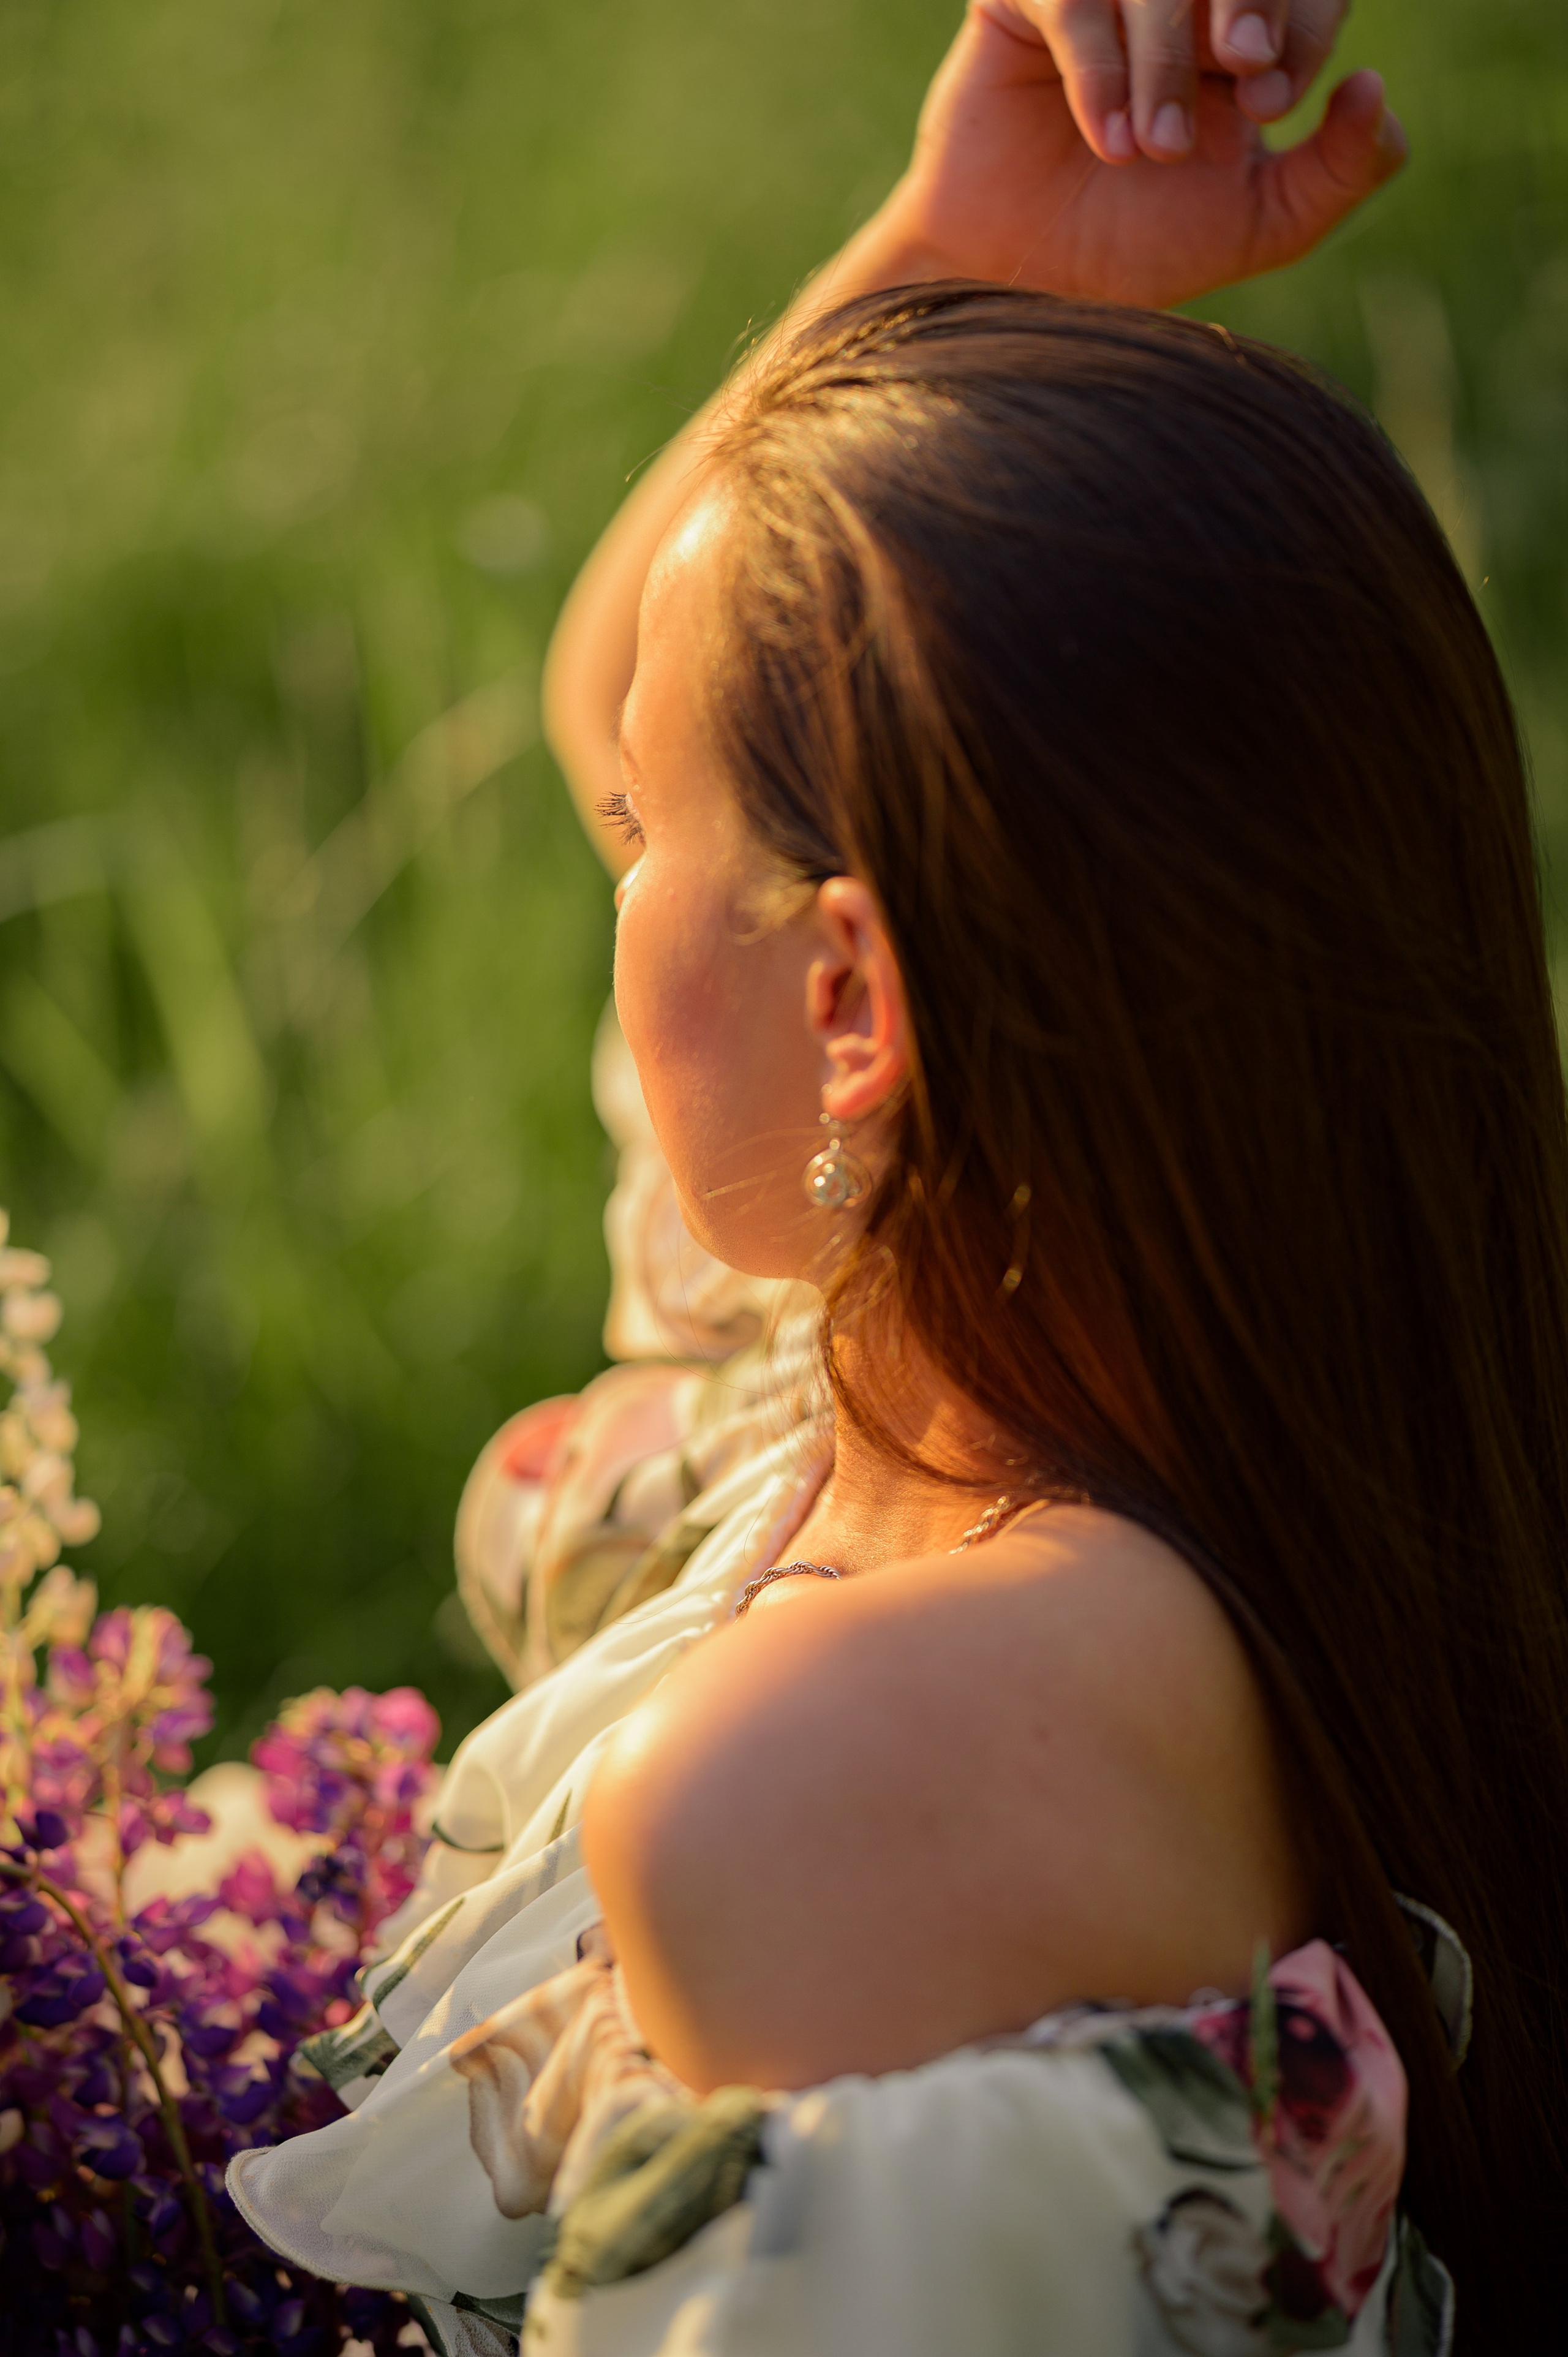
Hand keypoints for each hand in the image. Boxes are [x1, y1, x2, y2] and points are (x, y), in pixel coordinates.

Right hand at [879, 0, 1404, 310]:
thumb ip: (1338, 171)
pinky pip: (1076, 0)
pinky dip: (1100, 66)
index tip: (1271, 100)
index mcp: (1245, 37)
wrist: (1022, 281)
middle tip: (1242, 69)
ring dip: (1165, 61)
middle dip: (1249, 4)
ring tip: (1151, 149)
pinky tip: (1106, 137)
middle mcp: (1181, 1)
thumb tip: (1376, 88)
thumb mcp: (1259, 224)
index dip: (1303, 24)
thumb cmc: (1137, 248)